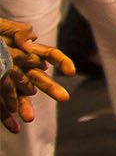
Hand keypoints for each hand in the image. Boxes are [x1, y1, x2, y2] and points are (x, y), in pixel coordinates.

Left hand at [1, 20, 74, 134]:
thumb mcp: (0, 27)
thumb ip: (17, 31)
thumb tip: (31, 42)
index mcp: (24, 50)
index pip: (49, 55)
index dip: (62, 62)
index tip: (70, 72)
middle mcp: (18, 66)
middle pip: (38, 78)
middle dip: (51, 88)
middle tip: (64, 97)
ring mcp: (5, 79)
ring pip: (19, 95)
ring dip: (25, 106)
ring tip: (29, 118)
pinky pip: (1, 106)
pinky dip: (6, 118)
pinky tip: (13, 128)